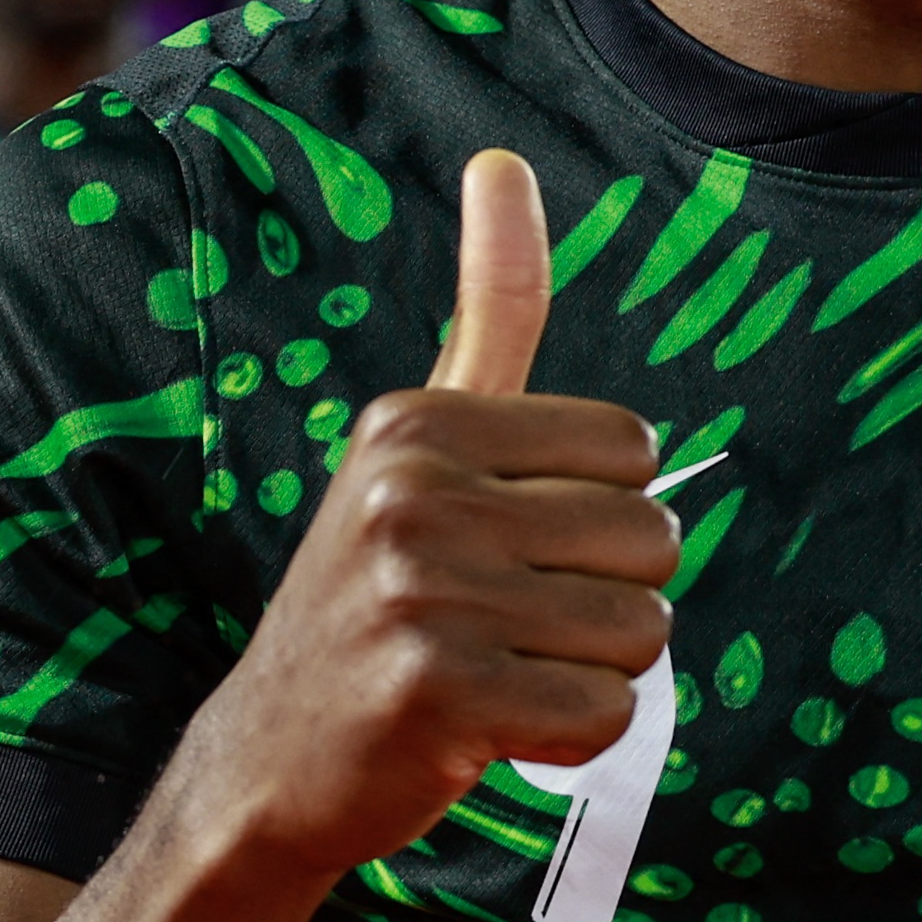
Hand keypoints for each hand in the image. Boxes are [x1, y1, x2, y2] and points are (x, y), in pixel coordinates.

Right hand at [170, 151, 675, 888]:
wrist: (268, 762)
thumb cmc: (377, 596)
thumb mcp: (417, 446)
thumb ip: (489, 314)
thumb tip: (505, 159)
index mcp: (417, 421)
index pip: (635, 449)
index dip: (598, 516)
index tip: (509, 549)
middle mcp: (411, 493)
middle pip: (653, 538)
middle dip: (606, 600)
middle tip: (506, 626)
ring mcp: (420, 594)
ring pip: (642, 632)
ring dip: (591, 674)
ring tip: (498, 676)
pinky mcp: (437, 695)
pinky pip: (605, 713)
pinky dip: (571, 739)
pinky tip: (491, 737)